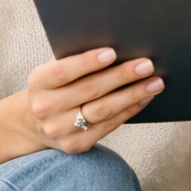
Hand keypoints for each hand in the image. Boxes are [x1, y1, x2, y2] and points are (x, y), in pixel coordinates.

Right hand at [27, 48, 163, 153]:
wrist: (35, 123)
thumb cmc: (54, 86)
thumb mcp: (54, 69)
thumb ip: (74, 57)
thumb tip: (116, 45)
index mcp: (38, 82)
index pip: (63, 71)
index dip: (88, 62)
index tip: (113, 52)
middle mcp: (46, 108)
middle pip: (89, 90)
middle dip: (122, 76)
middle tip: (147, 65)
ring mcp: (60, 129)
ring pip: (103, 110)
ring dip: (133, 95)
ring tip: (154, 83)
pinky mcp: (75, 145)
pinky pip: (108, 126)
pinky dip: (129, 110)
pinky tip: (145, 98)